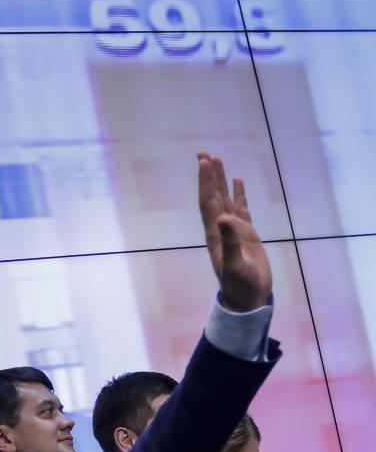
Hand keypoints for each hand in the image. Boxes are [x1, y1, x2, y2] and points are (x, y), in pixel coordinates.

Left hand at [198, 151, 271, 311]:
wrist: (247, 298)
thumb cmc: (239, 285)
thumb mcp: (235, 265)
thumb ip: (230, 242)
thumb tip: (225, 218)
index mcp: (215, 234)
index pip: (208, 202)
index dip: (205, 182)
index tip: (204, 162)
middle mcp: (220, 228)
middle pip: (212, 195)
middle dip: (208, 175)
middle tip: (204, 153)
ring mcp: (232, 230)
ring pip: (225, 199)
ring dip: (219, 180)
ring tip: (217, 160)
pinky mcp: (245, 234)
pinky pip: (240, 208)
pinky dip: (238, 193)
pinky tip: (237, 180)